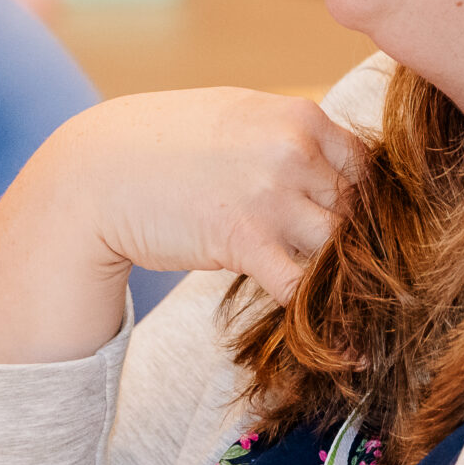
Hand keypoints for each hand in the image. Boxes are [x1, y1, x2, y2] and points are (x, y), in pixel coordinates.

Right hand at [62, 88, 364, 298]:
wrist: (98, 172)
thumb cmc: (164, 142)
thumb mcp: (236, 115)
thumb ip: (288, 136)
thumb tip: (334, 167)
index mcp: (299, 116)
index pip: (365, 168)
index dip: (362, 205)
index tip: (349, 230)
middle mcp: (294, 151)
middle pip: (356, 211)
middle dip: (352, 245)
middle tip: (345, 275)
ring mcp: (272, 196)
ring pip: (338, 249)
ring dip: (337, 278)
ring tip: (339, 303)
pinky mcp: (246, 242)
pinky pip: (303, 287)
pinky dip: (323, 318)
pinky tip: (346, 349)